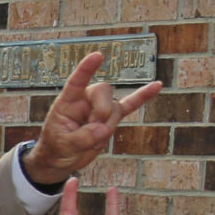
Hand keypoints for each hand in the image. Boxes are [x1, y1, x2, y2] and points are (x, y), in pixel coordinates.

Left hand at [30, 50, 160, 182]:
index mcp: (67, 102)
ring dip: (108, 127)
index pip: (77, 82)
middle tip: (92, 130)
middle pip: (104, 91)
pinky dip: (143, 97)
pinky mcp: (112, 119)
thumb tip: (104, 129)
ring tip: (93, 141)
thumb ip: (82, 138)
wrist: (62, 159)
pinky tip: (157, 86)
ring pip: (115, 108)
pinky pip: (131, 105)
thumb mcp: (63, 146)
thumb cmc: (57, 148)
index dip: (86, 69)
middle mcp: (85, 100)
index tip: (97, 55)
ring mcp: (100, 108)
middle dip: (102, 111)